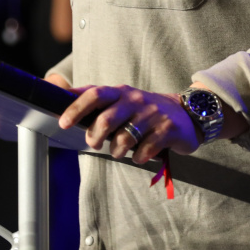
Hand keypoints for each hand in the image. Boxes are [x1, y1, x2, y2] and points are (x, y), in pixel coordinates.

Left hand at [58, 84, 199, 163]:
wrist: (187, 113)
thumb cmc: (145, 110)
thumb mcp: (123, 101)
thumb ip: (99, 102)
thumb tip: (65, 102)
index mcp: (121, 92)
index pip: (94, 94)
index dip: (76, 108)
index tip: (63, 123)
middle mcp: (136, 100)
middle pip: (106, 118)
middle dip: (95, 136)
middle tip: (93, 144)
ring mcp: (153, 114)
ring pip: (124, 138)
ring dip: (116, 150)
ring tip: (119, 151)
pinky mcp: (167, 129)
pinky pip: (145, 149)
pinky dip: (138, 157)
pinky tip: (140, 155)